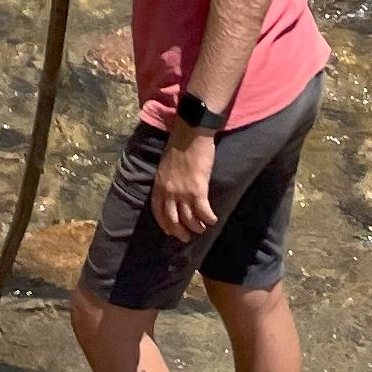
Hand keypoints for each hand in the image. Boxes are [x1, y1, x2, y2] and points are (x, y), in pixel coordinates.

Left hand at [151, 121, 217, 244]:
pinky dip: (208, 219)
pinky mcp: (198, 190)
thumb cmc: (179, 144)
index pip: (158, 211)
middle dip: (180, 232)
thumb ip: (166, 180)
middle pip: (172, 220)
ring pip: (189, 219)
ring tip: (202, 228)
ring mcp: (183, 192)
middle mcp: (169, 192)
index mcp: (159, 185)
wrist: (190, 133)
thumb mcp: (165, 165)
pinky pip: (203, 212)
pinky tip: (213, 220)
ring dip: (196, 227)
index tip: (170, 231)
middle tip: (187, 238)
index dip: (164, 223)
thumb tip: (171, 190)